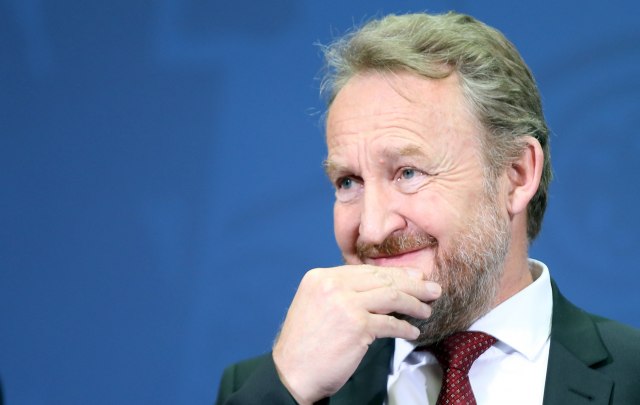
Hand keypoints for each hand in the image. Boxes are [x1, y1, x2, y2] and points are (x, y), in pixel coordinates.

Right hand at [272, 265, 440, 403]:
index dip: (394, 274)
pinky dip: (404, 328)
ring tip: (427, 309)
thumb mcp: (317, 305)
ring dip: (414, 303)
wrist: (291, 373)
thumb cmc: (305, 344)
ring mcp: (345, 304)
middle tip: (432, 289)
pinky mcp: (357, 325)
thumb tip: (380, 288)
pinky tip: (412, 332)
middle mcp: (332, 285)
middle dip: (412, 284)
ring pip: (391, 296)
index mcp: (321, 276)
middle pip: (381, 279)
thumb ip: (342, 293)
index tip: (413, 278)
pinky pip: (390, 323)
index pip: (365, 270)